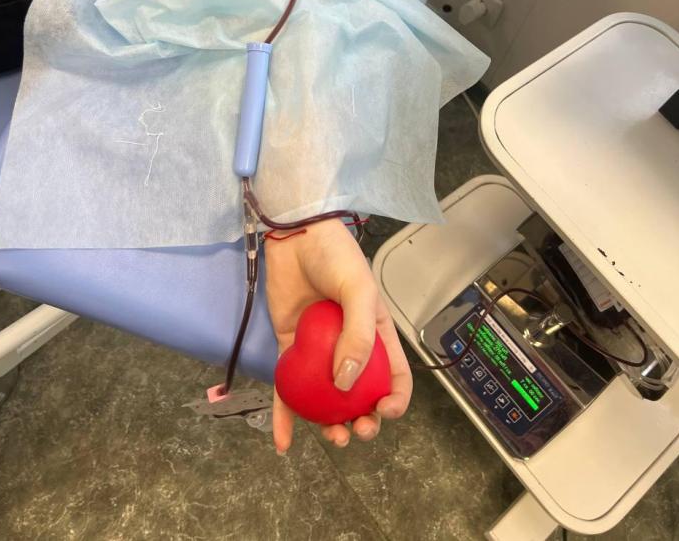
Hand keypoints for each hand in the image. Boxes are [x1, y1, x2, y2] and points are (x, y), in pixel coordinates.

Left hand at [264, 218, 412, 452]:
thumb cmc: (335, 256)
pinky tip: (283, 442)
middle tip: (356, 431)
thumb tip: (346, 383)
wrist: (295, 235)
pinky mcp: (289, 347)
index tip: (384, 412)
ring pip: (326, 399)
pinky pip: (288, 388)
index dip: (395, 399)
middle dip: (364, 421)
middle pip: (360, 395)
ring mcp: (318, 350)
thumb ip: (358, 335)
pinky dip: (285, 416)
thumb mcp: (359, 291)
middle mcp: (349, 346)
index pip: (394, 375)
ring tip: (332, 436)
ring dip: (331, 424)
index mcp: (376, 333)